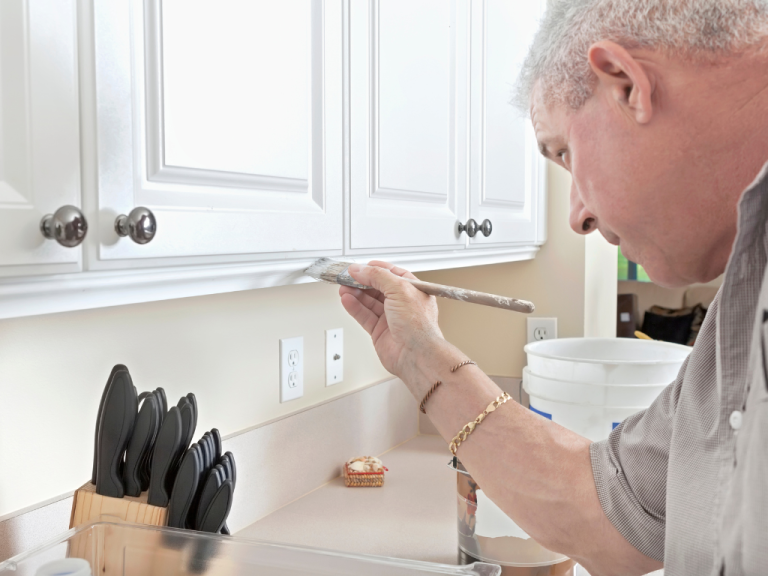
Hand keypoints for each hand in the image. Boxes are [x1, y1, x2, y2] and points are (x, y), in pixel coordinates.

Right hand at [339, 261, 442, 375]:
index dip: (376, 269)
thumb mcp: (400, 289)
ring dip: (355, 293)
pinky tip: (347, 300)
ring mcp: (390, 318)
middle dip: (362, 281)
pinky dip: (354, 307)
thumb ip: (378, 276)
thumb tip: (361, 269)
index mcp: (413, 290)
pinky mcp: (380, 331)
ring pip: (369, 302)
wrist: (416, 354)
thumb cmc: (418, 325)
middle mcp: (402, 304)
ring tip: (343, 287)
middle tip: (347, 276)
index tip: (361, 267)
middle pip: (378, 287)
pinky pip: (364, 315)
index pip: (392, 274)